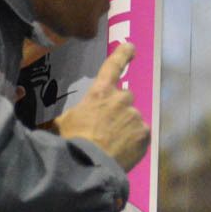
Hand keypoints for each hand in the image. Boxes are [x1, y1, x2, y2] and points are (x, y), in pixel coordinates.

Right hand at [52, 43, 149, 170]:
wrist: (88, 165)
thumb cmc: (73, 141)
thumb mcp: (65, 121)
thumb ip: (78, 112)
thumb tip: (78, 116)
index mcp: (100, 92)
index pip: (113, 66)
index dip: (122, 54)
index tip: (130, 46)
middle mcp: (121, 100)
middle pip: (125, 98)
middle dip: (119, 109)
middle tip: (107, 127)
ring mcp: (135, 116)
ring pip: (132, 118)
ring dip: (125, 127)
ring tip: (112, 144)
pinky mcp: (145, 133)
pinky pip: (141, 134)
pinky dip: (133, 141)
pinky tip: (121, 151)